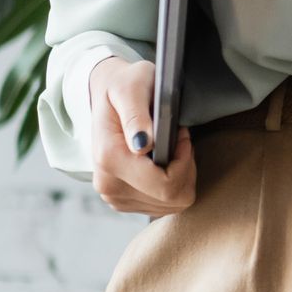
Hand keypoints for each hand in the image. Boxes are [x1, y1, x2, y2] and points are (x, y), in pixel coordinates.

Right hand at [89, 57, 196, 216]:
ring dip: (180, 176)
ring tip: (169, 148)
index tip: (182, 135)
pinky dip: (172, 184)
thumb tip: (142, 145)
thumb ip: (136, 115)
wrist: (106, 94)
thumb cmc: (125, 85)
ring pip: (171, 204)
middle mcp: (108, 185)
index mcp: (110, 159)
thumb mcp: (132, 88)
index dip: (184, 161)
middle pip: (171, 198)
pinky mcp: (121, 202)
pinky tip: (163, 162)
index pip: (166, 184)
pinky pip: (163, 205)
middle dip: (185, 169)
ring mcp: (114, 197)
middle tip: (179, 140)